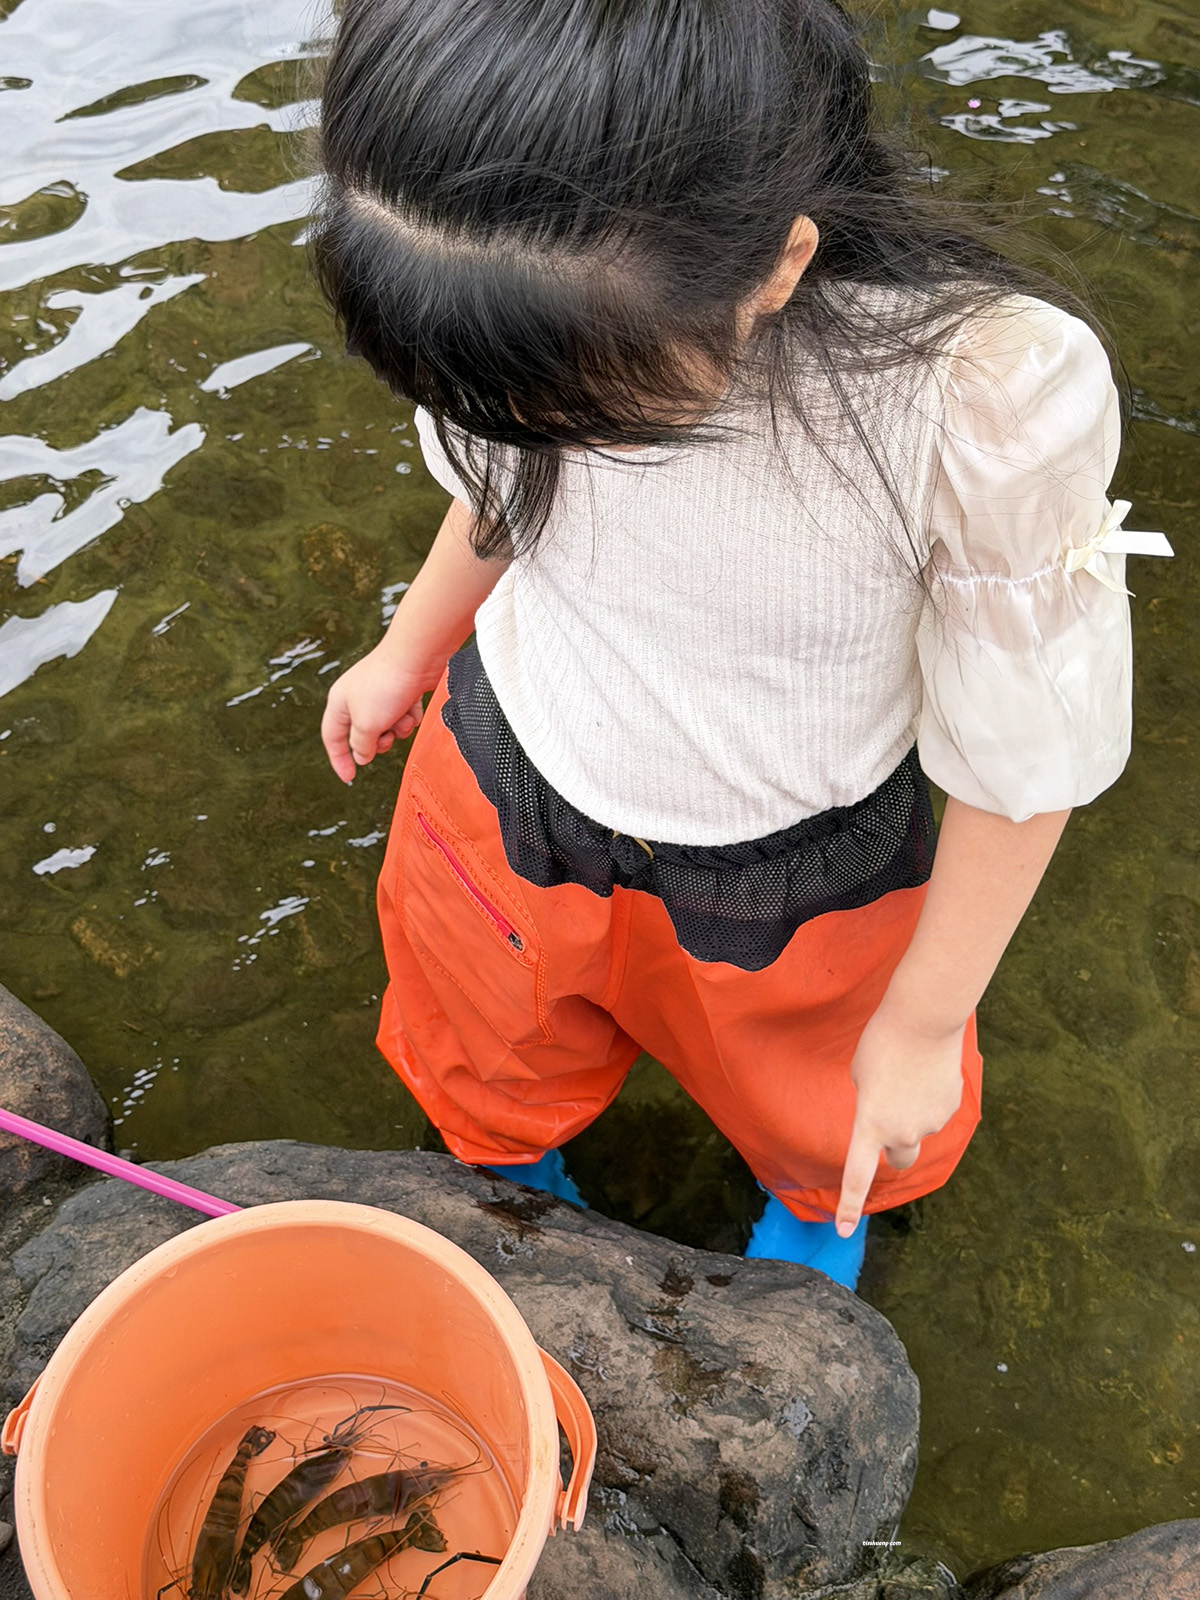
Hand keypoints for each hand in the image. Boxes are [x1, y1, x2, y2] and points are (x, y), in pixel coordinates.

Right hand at [320, 639, 441, 782]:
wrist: (416, 658)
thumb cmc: (385, 687)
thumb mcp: (366, 724)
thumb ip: (361, 745)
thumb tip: (361, 756)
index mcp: (340, 703)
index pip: (333, 738)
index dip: (339, 759)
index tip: (349, 778)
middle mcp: (358, 698)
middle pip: (364, 736)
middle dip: (378, 742)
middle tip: (386, 738)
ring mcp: (381, 695)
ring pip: (388, 728)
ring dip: (397, 728)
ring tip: (402, 717)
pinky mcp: (401, 693)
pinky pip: (404, 716)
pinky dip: (410, 715)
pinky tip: (413, 705)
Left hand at [834, 1003, 964, 1237]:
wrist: (923, 1021)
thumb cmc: (882, 1043)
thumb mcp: (861, 1076)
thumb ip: (870, 1107)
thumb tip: (889, 1120)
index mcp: (870, 1125)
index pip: (857, 1175)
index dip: (850, 1204)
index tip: (843, 1230)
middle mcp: (902, 1133)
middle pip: (899, 1160)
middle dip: (894, 1149)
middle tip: (890, 1119)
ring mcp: (930, 1123)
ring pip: (918, 1129)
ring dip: (912, 1112)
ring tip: (908, 1073)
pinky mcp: (950, 1108)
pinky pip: (935, 1110)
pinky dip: (930, 1098)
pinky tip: (927, 1070)